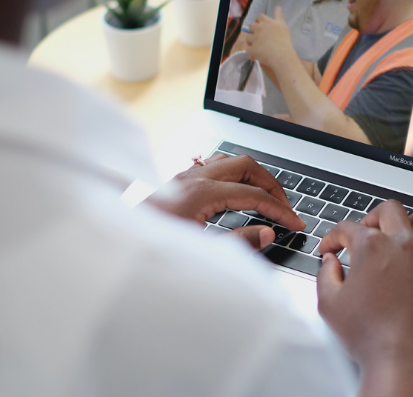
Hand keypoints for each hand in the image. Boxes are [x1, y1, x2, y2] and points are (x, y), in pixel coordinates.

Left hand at [145, 154, 305, 248]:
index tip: (294, 223)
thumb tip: (267, 234)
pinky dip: (232, 175)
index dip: (279, 210)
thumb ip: (238, 242)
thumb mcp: (200, 250)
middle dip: (271, 185)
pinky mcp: (176, 182)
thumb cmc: (152, 248)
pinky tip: (235, 190)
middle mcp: (193, 178)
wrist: (118, 247)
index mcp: (202, 193)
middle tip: (285, 206)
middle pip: (246, 166)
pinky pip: (212, 166)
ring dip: (252, 176)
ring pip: (229, 161)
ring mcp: (183, 177)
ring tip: (265, 196)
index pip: (254, 195)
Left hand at [243, 7, 296, 75]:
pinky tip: (256, 55)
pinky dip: (251, 52)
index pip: (259, 16)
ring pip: (248, 38)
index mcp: (266, 22)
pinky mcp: (252, 49)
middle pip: (251, 26)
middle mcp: (259, 29)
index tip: (264, 26)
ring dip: (252, 42)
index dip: (260, 21)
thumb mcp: (283, 26)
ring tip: (258, 46)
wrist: (282, 55)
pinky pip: (248, 50)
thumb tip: (278, 7)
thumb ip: (279, 16)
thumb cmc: (285, 40)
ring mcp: (254, 39)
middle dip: (254, 30)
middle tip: (260, 36)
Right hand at [315, 201, 412, 395]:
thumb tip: (330, 263)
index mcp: (372, 248)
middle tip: (364, 234)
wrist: (401, 360)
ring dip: (408, 222)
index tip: (331, 248)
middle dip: (371, 218)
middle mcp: (403, 246)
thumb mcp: (329, 304)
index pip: (348, 228)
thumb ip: (325, 275)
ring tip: (398, 236)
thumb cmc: (369, 336)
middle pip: (389, 210)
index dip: (333, 237)